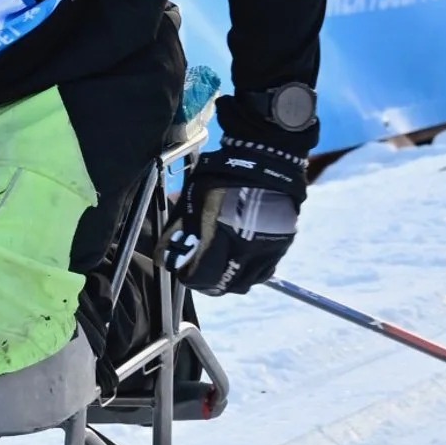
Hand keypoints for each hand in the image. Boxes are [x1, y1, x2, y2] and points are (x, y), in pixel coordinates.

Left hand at [177, 90, 312, 297]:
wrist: (266, 158)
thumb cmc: (222, 176)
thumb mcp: (192, 199)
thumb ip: (178, 231)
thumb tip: (163, 257)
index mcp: (220, 239)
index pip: (198, 278)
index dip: (185, 275)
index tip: (181, 267)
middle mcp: (246, 251)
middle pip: (221, 286)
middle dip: (205, 280)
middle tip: (197, 267)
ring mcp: (267, 250)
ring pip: (244, 283)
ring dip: (228, 278)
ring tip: (219, 263)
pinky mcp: (282, 246)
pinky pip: (263, 271)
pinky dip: (249, 270)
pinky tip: (240, 256)